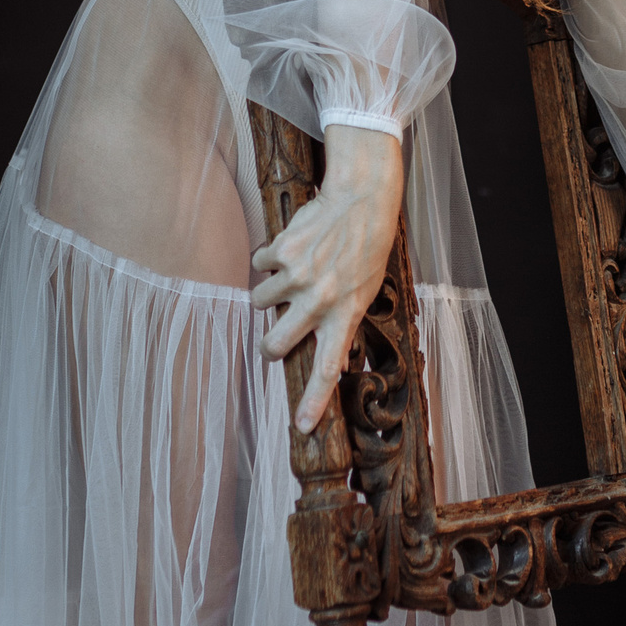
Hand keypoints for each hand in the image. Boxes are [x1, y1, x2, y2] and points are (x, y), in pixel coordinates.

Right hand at [252, 124, 403, 431]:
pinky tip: (290, 248)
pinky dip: (268, 259)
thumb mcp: (366, 291)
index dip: (314, 400)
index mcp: (345, 313)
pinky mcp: (281, 251)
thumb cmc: (366, 248)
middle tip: (274, 339)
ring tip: (293, 274)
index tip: (301, 426)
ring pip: (260, 302)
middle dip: (269, 346)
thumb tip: (333, 358)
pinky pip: (259, 265)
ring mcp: (297, 276)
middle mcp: (319, 299)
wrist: (361, 199)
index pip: (329, 367)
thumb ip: (344, 323)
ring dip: (270, 293)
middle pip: (275, 344)